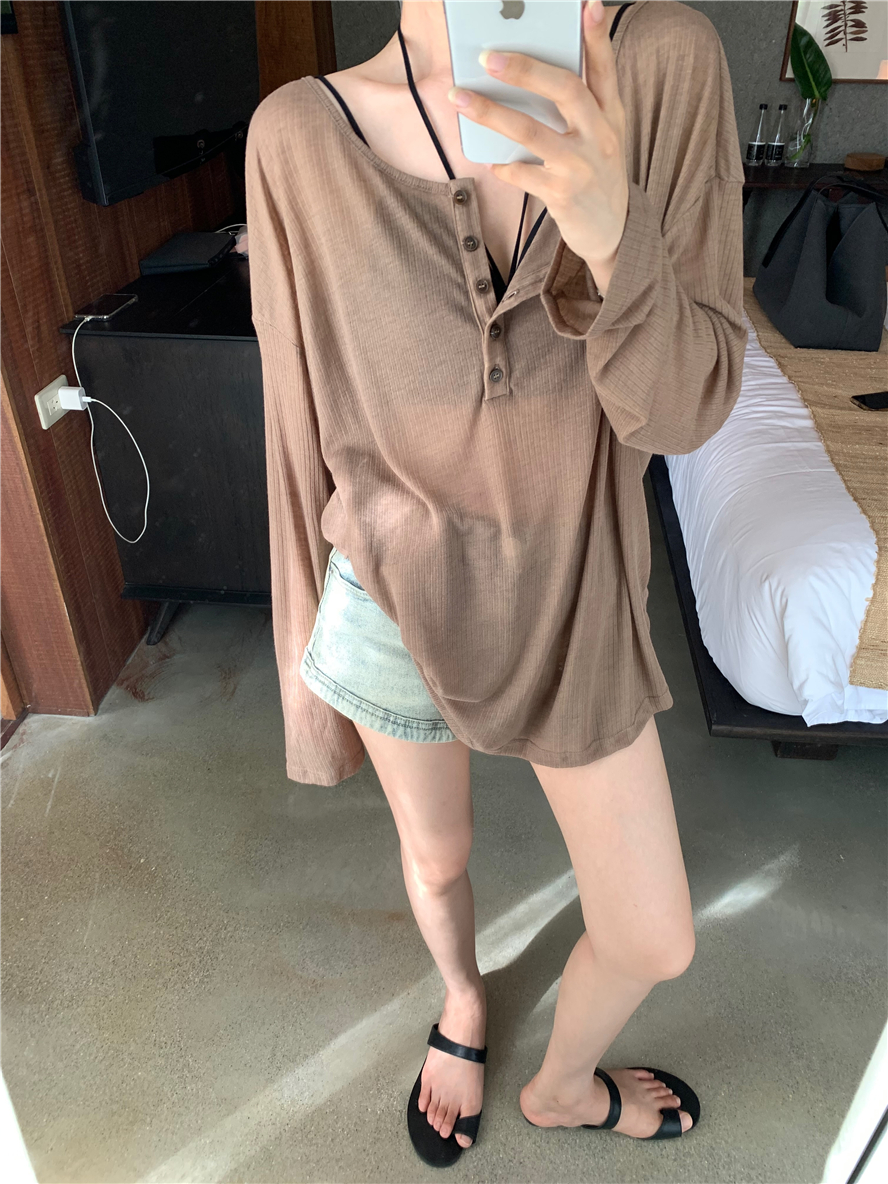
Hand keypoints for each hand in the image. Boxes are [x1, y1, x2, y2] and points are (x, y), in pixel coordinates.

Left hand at [447, 0, 627, 286]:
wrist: (613, 232)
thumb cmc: (598, 175)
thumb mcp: (603, 136)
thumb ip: (582, 105)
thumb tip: (535, 72)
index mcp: (612, 115)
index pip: (605, 67)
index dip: (596, 35)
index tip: (587, 4)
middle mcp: (601, 136)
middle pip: (565, 89)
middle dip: (525, 69)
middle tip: (488, 57)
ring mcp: (581, 166)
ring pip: (532, 131)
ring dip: (492, 112)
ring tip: (461, 97)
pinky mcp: (563, 195)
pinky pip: (523, 174)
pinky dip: (503, 166)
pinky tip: (491, 160)